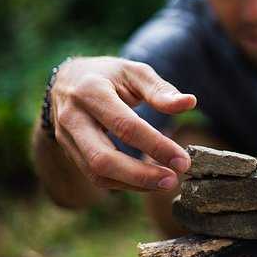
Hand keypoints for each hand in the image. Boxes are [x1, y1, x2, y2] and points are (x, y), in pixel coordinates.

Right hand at [51, 56, 196, 190]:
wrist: (68, 81)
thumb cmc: (109, 75)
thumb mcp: (135, 73)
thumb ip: (161, 90)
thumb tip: (190, 103)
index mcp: (90, 91)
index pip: (125, 126)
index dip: (156, 146)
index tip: (183, 160)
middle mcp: (73, 117)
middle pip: (103, 158)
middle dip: (141, 175)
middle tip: (173, 180)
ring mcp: (66, 138)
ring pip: (97, 173)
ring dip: (134, 184)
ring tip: (165, 183)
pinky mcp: (69, 152)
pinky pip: (96, 177)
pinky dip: (125, 183)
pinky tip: (149, 181)